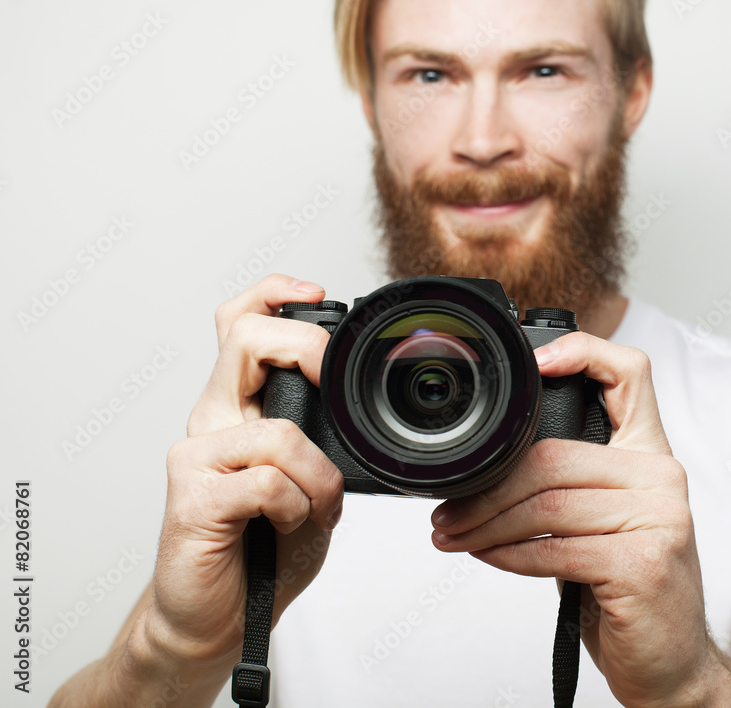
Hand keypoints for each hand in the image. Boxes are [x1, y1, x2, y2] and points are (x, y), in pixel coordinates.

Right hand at [142, 275, 344, 667]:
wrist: (219, 616)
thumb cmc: (266, 546)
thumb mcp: (307, 476)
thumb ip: (317, 434)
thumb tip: (357, 402)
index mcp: (238, 406)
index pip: (242, 324)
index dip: (275, 295)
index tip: (317, 295)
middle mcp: (212, 420)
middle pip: (245, 339)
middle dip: (305, 351)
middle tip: (330, 389)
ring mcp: (197, 456)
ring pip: (278, 430)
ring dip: (320, 477)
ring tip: (318, 507)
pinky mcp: (192, 499)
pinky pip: (268, 482)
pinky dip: (298, 506)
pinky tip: (290, 525)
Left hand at [429, 332, 727, 707]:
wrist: (673, 662)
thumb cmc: (630, 587)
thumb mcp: (606, 520)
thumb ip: (571, 482)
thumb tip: (490, 469)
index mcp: (650, 454)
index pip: (630, 374)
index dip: (582, 352)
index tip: (535, 363)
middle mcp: (661, 476)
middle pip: (552, 456)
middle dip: (486, 489)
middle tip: (448, 513)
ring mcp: (660, 519)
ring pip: (545, 505)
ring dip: (486, 526)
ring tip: (456, 538)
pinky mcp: (643, 564)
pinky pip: (553, 549)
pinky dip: (509, 556)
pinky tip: (491, 558)